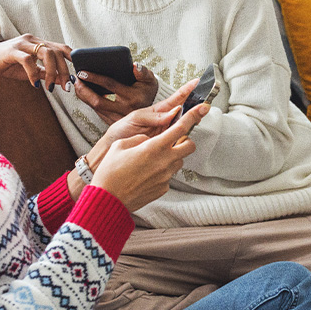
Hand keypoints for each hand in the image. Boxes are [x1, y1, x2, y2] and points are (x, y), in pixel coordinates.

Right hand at [0, 35, 72, 92]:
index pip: (61, 47)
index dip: (72, 59)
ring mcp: (22, 44)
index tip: (77, 74)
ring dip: (52, 72)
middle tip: (65, 86)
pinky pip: (28, 60)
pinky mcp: (11, 51)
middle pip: (57, 51)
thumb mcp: (29, 71)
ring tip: (51, 87)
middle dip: (64, 70)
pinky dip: (33, 74)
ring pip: (46, 53)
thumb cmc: (6, 64)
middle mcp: (32, 40)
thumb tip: (62, 80)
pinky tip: (34, 85)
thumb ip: (45, 73)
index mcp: (38, 43)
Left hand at [74, 63, 159, 123]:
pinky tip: (84, 93)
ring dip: (83, 96)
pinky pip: (97, 112)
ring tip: (77, 84)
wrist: (152, 112)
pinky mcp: (112, 123)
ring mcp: (117, 119)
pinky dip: (89, 102)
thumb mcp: (150, 80)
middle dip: (83, 90)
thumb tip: (134, 65)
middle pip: (97, 101)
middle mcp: (124, 110)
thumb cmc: (148, 91)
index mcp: (133, 97)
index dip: (94, 78)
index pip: (110, 86)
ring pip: (95, 108)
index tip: (82, 71)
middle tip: (75, 78)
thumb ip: (143, 72)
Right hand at [91, 104, 207, 211]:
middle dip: (185, 140)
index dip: (193, 116)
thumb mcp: (120, 146)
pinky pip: (168, 176)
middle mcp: (164, 162)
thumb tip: (147, 140)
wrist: (107, 200)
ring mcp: (166, 177)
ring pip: (179, 161)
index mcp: (154, 147)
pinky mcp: (163, 189)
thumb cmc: (110, 172)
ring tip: (151, 160)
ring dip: (172, 157)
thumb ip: (139, 138)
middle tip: (172, 140)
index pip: (181, 128)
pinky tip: (145, 175)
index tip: (203, 109)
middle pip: (189, 146)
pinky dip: (161, 172)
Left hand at [98, 78, 200, 145]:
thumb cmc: (121, 131)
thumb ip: (152, 116)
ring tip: (199, 114)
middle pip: (185, 113)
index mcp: (158, 112)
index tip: (198, 82)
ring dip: (193, 121)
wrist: (112, 148)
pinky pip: (178, 141)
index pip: (176, 99)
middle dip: (196, 106)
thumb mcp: (134, 118)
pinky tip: (187, 136)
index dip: (187, 90)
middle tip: (205, 102)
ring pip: (184, 127)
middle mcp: (165, 122)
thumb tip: (172, 113)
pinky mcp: (164, 146)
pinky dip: (184, 138)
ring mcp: (166, 134)